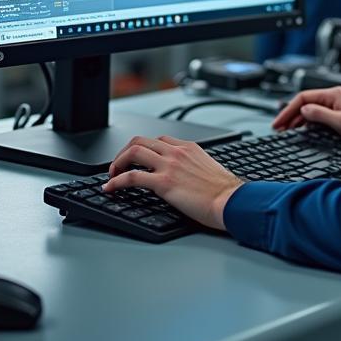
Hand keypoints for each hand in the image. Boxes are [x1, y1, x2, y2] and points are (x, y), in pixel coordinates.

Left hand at [104, 136, 242, 231]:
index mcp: (189, 148)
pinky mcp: (163, 183)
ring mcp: (169, 166)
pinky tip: (110, 188)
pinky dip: (116, 181)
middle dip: (124, 152)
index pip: (159, 140)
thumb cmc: (225, 192)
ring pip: (133, 152)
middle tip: (118, 166)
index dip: (143, 149)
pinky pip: (131, 177)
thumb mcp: (209, 168)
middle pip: (141, 141)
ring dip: (117, 163)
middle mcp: (177, 152)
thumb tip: (185, 174)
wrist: (230, 201)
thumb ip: (193, 165)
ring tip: (111, 175)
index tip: (137, 159)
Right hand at [273, 86, 340, 150]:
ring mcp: (336, 105)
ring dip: (297, 119)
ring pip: (310, 110)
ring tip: (286, 130)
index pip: (303, 97)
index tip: (279, 122)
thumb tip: (303, 110)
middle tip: (278, 128)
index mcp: (334, 94)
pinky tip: (302, 130)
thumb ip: (321, 115)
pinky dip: (307, 122)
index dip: (288, 110)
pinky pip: (318, 116)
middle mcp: (334, 97)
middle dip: (290, 115)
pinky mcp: (339, 114)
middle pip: (305, 103)